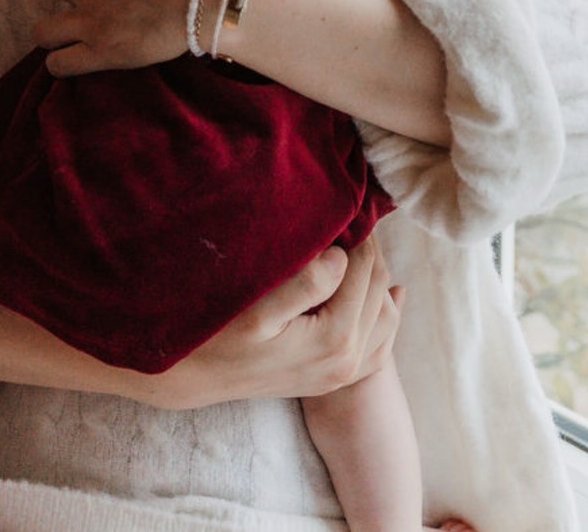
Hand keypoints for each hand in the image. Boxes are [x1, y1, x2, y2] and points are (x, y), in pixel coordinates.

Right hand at [138, 238, 402, 409]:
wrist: (197, 377)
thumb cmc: (221, 335)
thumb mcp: (258, 308)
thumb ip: (307, 282)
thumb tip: (342, 257)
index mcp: (335, 338)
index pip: (365, 270)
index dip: (359, 236)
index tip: (345, 210)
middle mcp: (348, 360)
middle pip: (379, 289)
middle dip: (370, 251)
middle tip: (350, 221)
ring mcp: (344, 373)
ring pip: (386, 314)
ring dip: (377, 277)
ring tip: (358, 247)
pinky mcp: (336, 377)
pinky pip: (380, 345)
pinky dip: (387, 316)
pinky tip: (390, 295)